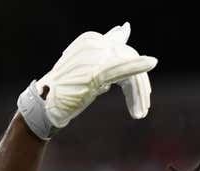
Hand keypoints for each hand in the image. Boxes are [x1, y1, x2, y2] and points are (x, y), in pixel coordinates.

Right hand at [18, 22, 156, 138]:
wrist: (47, 104)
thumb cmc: (66, 90)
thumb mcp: (89, 69)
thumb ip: (106, 52)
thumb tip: (124, 30)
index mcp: (93, 40)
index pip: (123, 52)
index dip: (138, 72)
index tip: (144, 95)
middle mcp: (95, 43)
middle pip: (129, 59)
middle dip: (140, 86)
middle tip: (144, 109)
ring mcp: (95, 55)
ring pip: (128, 69)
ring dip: (139, 92)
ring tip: (141, 112)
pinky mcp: (96, 71)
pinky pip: (122, 68)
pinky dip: (138, 66)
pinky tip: (152, 62)